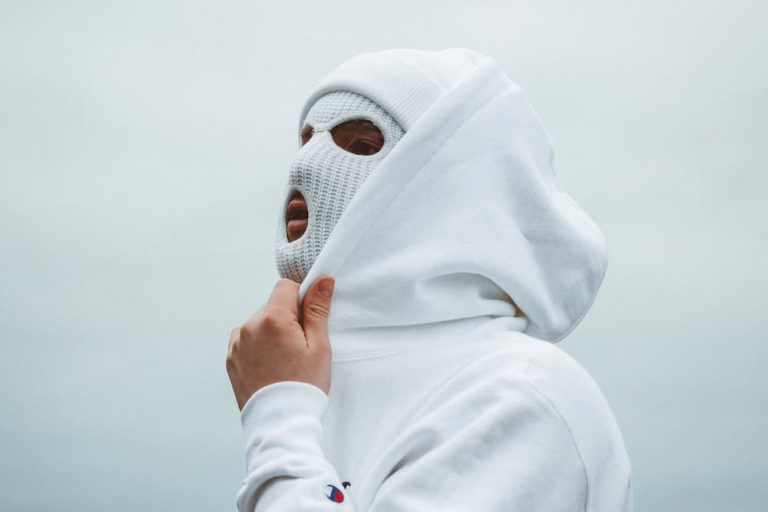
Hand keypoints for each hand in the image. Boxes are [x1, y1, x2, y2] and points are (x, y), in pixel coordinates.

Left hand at [226, 276, 334, 409]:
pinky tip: (272, 366)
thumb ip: (317, 309)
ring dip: (272, 332)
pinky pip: (247, 341)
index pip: (286, 286)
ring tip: (285, 360)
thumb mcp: (319, 345)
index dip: (301, 298)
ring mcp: (236, 344)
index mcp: (272, 319)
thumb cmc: (304, 385)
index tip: (310, 320)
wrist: (280, 423)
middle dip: (287, 318)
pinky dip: (260, 347)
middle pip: (272, 306)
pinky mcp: (231, 359)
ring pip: (260, 323)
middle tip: (300, 347)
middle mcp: (248, 326)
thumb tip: (322, 281)